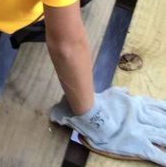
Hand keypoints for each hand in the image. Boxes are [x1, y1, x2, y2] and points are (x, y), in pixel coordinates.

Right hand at [50, 87, 165, 164]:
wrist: (91, 115)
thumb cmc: (99, 103)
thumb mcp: (111, 92)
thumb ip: (121, 92)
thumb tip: (127, 90)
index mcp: (137, 104)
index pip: (157, 106)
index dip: (165, 110)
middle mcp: (143, 118)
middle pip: (162, 122)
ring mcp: (142, 132)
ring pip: (163, 137)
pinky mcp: (138, 146)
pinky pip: (156, 154)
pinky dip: (164, 159)